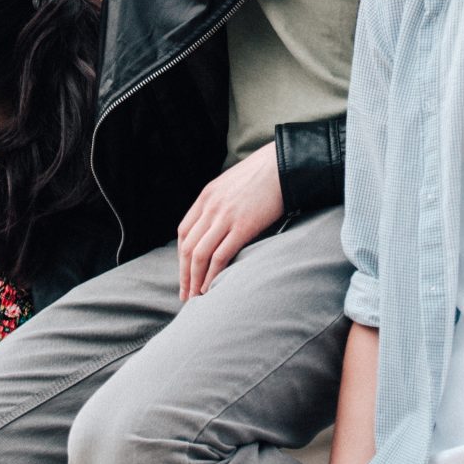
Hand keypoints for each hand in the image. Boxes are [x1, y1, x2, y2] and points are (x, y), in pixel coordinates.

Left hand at [178, 143, 284, 300]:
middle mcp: (210, 207)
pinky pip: (220, 256)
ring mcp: (225, 217)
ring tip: (196, 298)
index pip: (183, 232)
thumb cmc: (262, 175)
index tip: (185, 273)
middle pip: (188, 247)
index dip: (182, 257)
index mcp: (206, 197)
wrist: (282, 164)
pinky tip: (211, 288)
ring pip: (200, 255)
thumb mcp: (231, 184)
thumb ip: (220, 202)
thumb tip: (219, 224)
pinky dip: (212, 275)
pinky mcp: (243, 226)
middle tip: (185, 295)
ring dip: (195, 280)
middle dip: (184, 275)